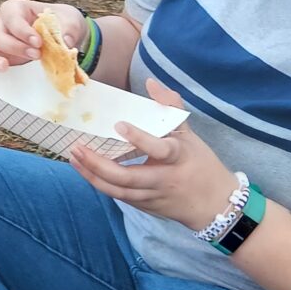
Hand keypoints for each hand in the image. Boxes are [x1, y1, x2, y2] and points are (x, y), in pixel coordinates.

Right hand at [0, 0, 86, 70]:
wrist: (65, 34)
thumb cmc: (63, 22)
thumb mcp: (70, 20)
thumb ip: (69, 29)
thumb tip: (66, 42)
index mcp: (17, 9)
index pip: (12, 16)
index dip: (21, 30)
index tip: (38, 42)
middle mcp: (4, 24)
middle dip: (15, 46)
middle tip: (36, 55)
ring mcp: (2, 42)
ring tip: (6, 67)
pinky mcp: (3, 58)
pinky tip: (3, 71)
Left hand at [68, 78, 232, 230]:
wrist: (217, 205)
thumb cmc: (201, 164)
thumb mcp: (190, 134)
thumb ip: (170, 107)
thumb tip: (151, 83)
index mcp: (179, 158)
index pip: (160, 149)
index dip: (140, 138)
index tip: (119, 124)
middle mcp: (164, 179)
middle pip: (128, 177)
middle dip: (99, 164)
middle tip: (77, 147)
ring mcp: (154, 196)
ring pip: (118, 190)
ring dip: (92, 175)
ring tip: (73, 157)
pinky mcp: (146, 206)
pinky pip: (119, 196)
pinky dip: (100, 183)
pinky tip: (84, 170)